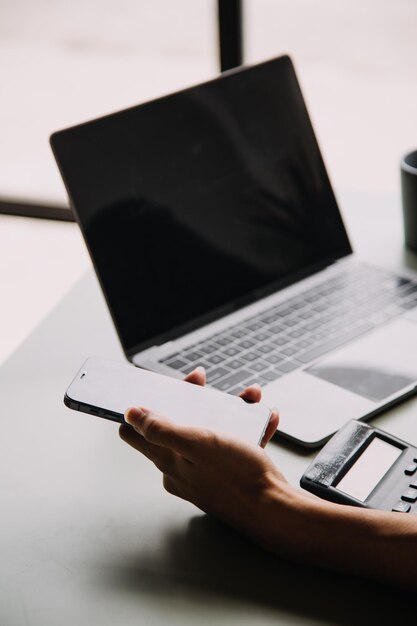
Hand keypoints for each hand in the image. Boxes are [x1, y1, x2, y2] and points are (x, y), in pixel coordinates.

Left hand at [119, 368, 285, 543]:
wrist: (275, 508)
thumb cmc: (238, 477)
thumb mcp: (198, 443)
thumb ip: (161, 429)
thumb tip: (130, 415)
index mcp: (168, 459)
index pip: (139, 432)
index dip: (146, 406)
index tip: (162, 391)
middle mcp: (183, 467)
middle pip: (176, 425)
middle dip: (193, 400)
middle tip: (205, 385)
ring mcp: (205, 471)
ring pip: (210, 431)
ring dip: (228, 410)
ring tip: (247, 399)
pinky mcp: (228, 474)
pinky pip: (234, 443)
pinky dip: (248, 428)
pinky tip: (263, 419)